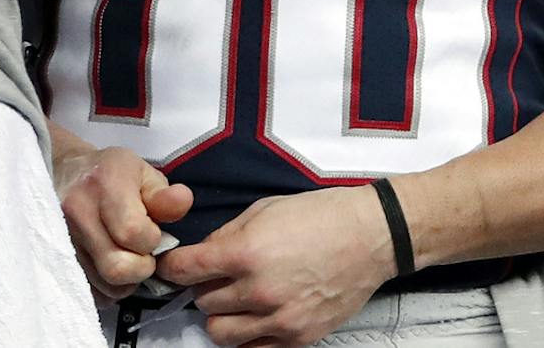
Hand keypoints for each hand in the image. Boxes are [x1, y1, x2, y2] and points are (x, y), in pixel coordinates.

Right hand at [53, 141, 192, 299]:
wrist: (67, 175)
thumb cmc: (111, 173)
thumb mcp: (142, 173)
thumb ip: (164, 195)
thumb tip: (182, 202)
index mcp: (104, 185)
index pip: (132, 232)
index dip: (151, 239)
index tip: (152, 230)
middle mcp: (78, 213)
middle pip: (116, 268)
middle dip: (141, 267)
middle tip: (143, 251)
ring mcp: (63, 240)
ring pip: (105, 286)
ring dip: (127, 280)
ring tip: (128, 257)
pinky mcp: (59, 260)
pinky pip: (92, 293)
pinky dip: (109, 287)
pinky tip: (112, 264)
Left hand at [155, 187, 394, 346]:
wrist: (370, 236)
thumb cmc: (320, 216)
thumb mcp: (264, 209)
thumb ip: (227, 235)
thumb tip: (203, 254)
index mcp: (247, 253)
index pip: (186, 270)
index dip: (173, 267)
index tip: (173, 267)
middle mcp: (259, 291)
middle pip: (202, 303)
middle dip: (203, 288)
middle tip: (217, 276)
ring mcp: (279, 319)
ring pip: (220, 333)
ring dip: (221, 316)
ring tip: (236, 299)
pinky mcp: (298, 338)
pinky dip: (247, 335)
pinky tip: (257, 316)